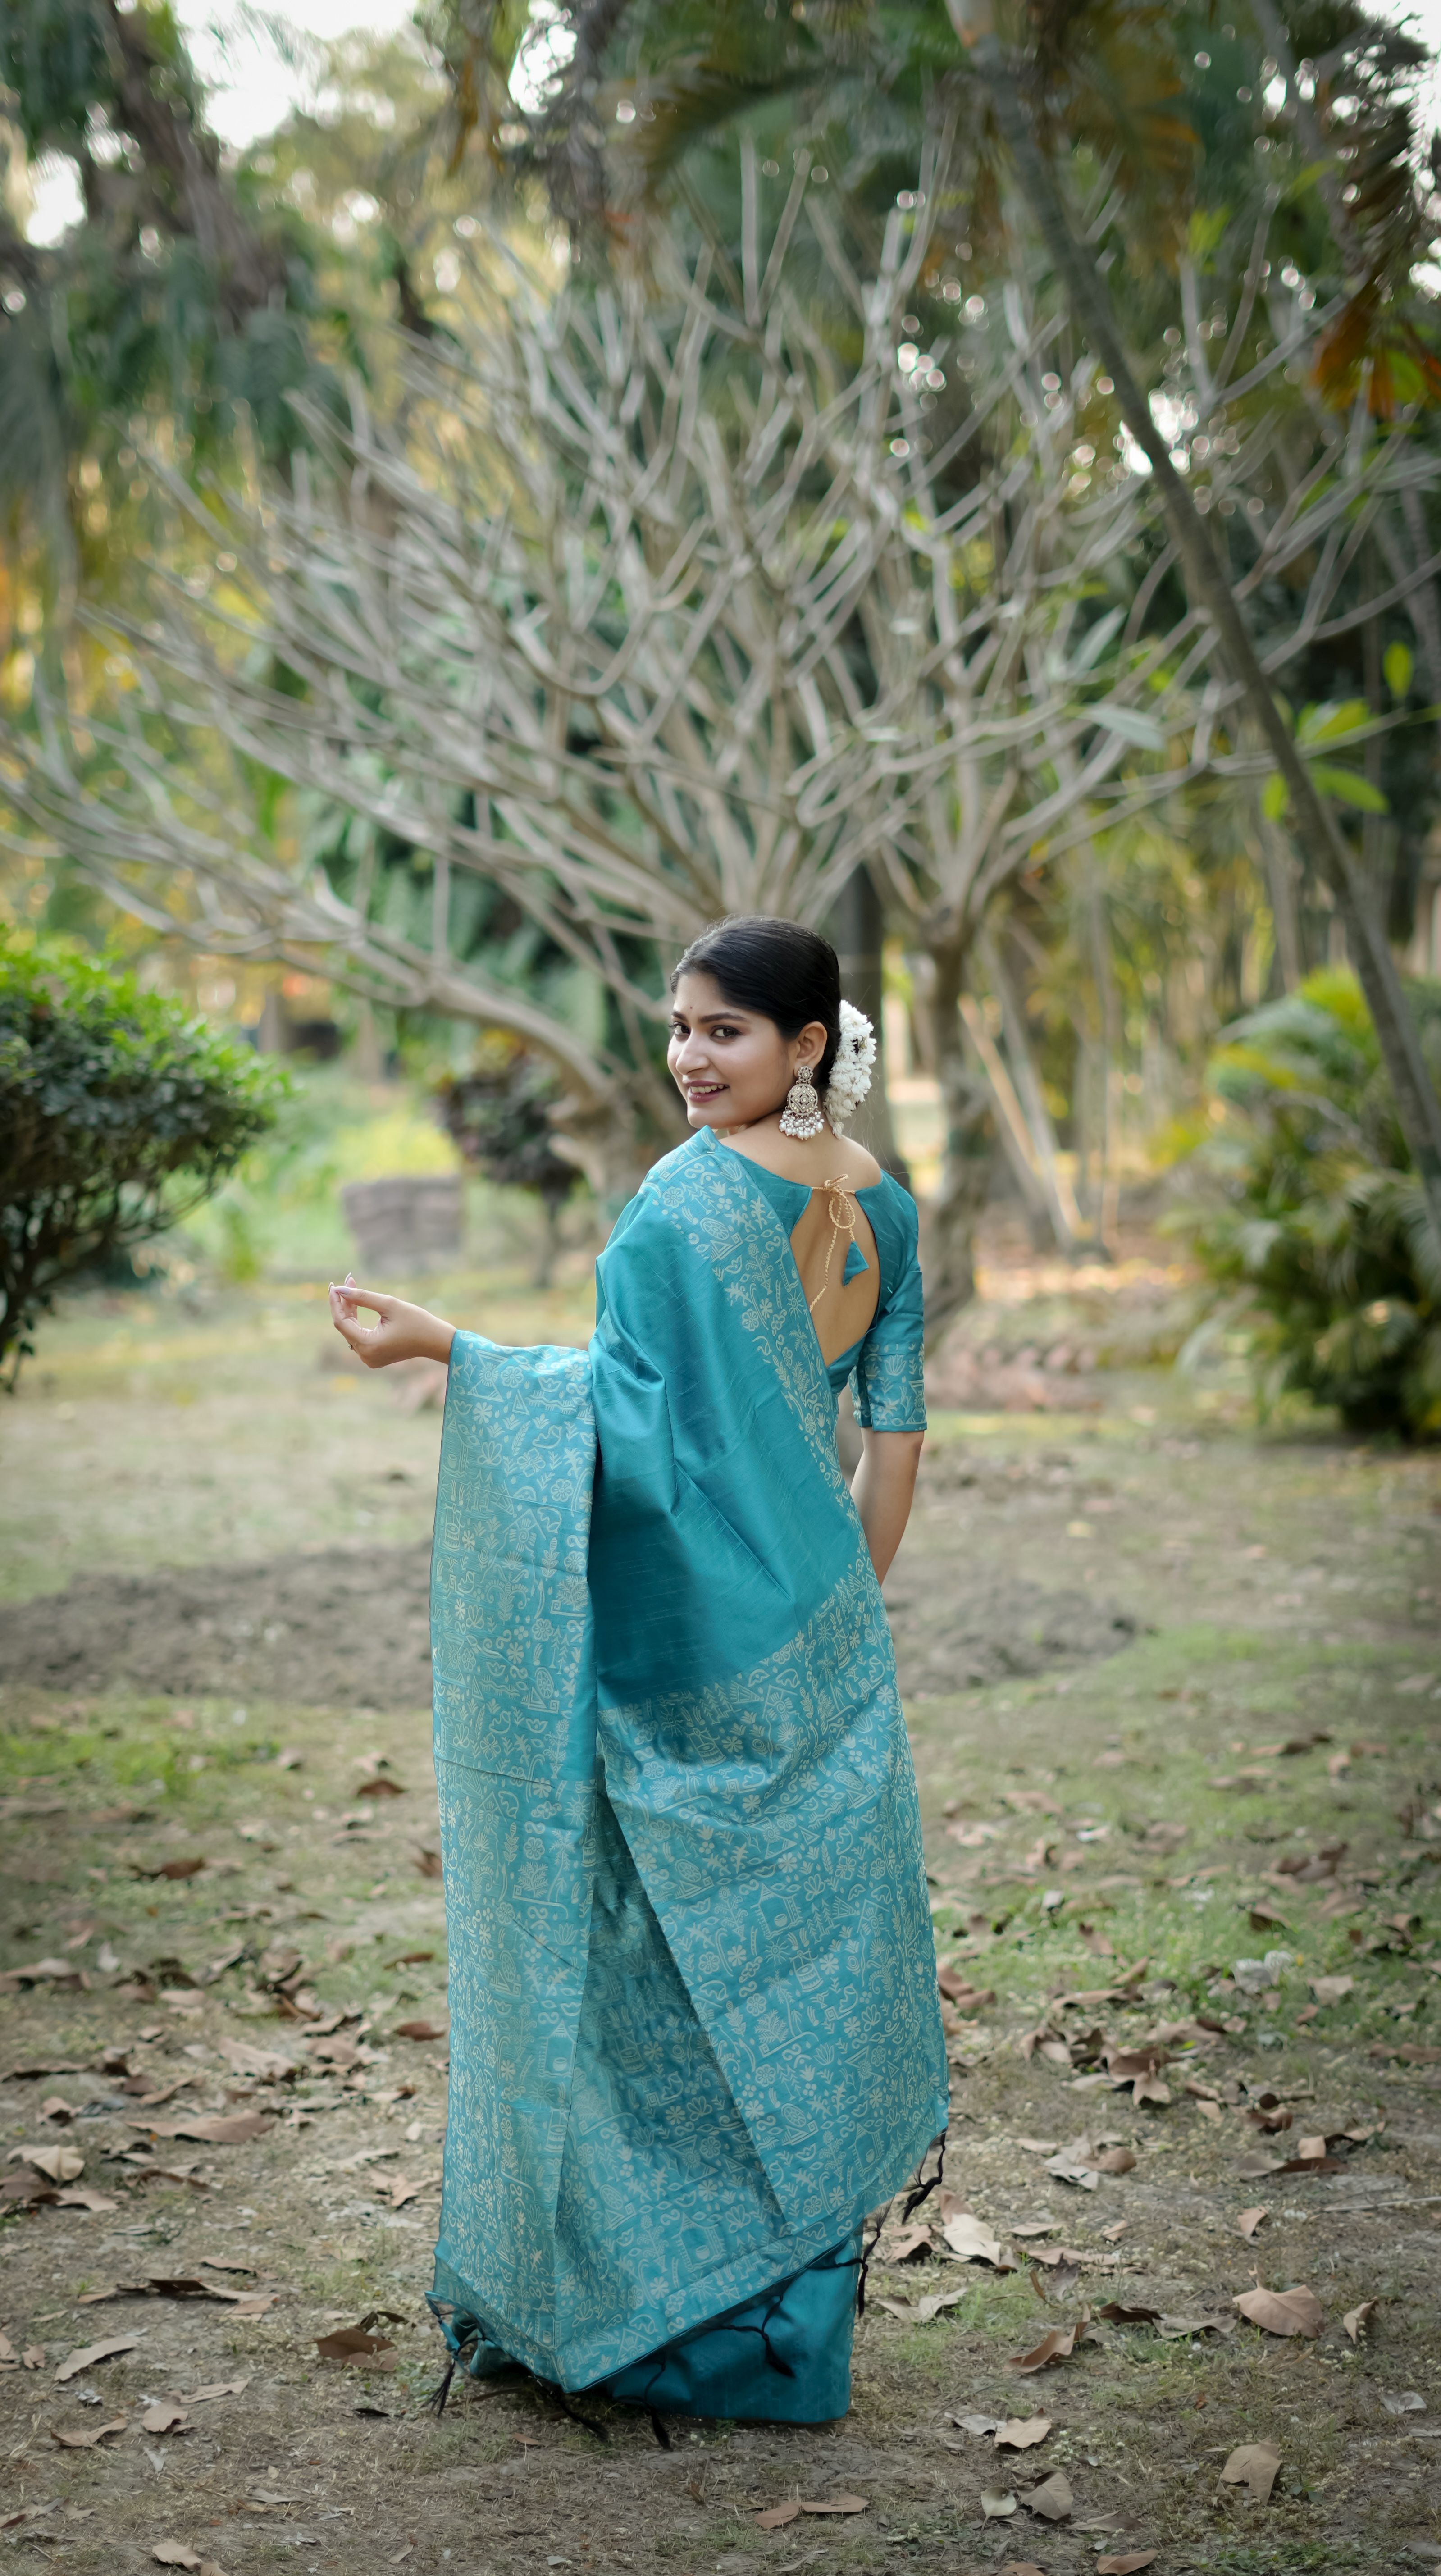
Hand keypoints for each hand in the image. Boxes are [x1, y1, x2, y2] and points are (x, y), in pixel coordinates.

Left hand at [328, 1274, 455, 1369]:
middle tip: (348, 1280)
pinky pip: (358, 1335)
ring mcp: (369, 1358)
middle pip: (345, 1326)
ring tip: (352, 1286)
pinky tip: (356, 1303)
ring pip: (350, 1330)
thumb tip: (340, 1289)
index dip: (335, 1303)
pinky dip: (357, 1320)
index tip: (334, 1285)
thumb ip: (362, 1297)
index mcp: (368, 1345)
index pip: (341, 1322)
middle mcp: (365, 1356)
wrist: (435, 1340)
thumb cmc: (416, 1321)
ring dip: (350, 1309)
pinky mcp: (373, 1356)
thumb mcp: (389, 1305)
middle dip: (344, 1303)